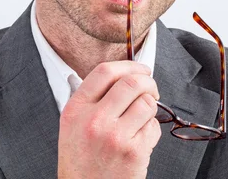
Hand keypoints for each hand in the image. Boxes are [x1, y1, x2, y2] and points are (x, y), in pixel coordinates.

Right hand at [57, 61, 161, 178]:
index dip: (129, 65)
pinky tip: (141, 139)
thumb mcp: (73, 125)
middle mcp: (94, 120)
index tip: (140, 69)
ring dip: (151, 107)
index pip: (104, 72)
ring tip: (142, 118)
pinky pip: (154, 127)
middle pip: (131, 82)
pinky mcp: (133, 152)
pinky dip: (152, 130)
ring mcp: (115, 136)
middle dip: (148, 82)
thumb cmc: (80, 161)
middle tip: (152, 89)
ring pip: (147, 103)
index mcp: (76, 109)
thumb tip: (118, 75)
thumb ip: (90, 99)